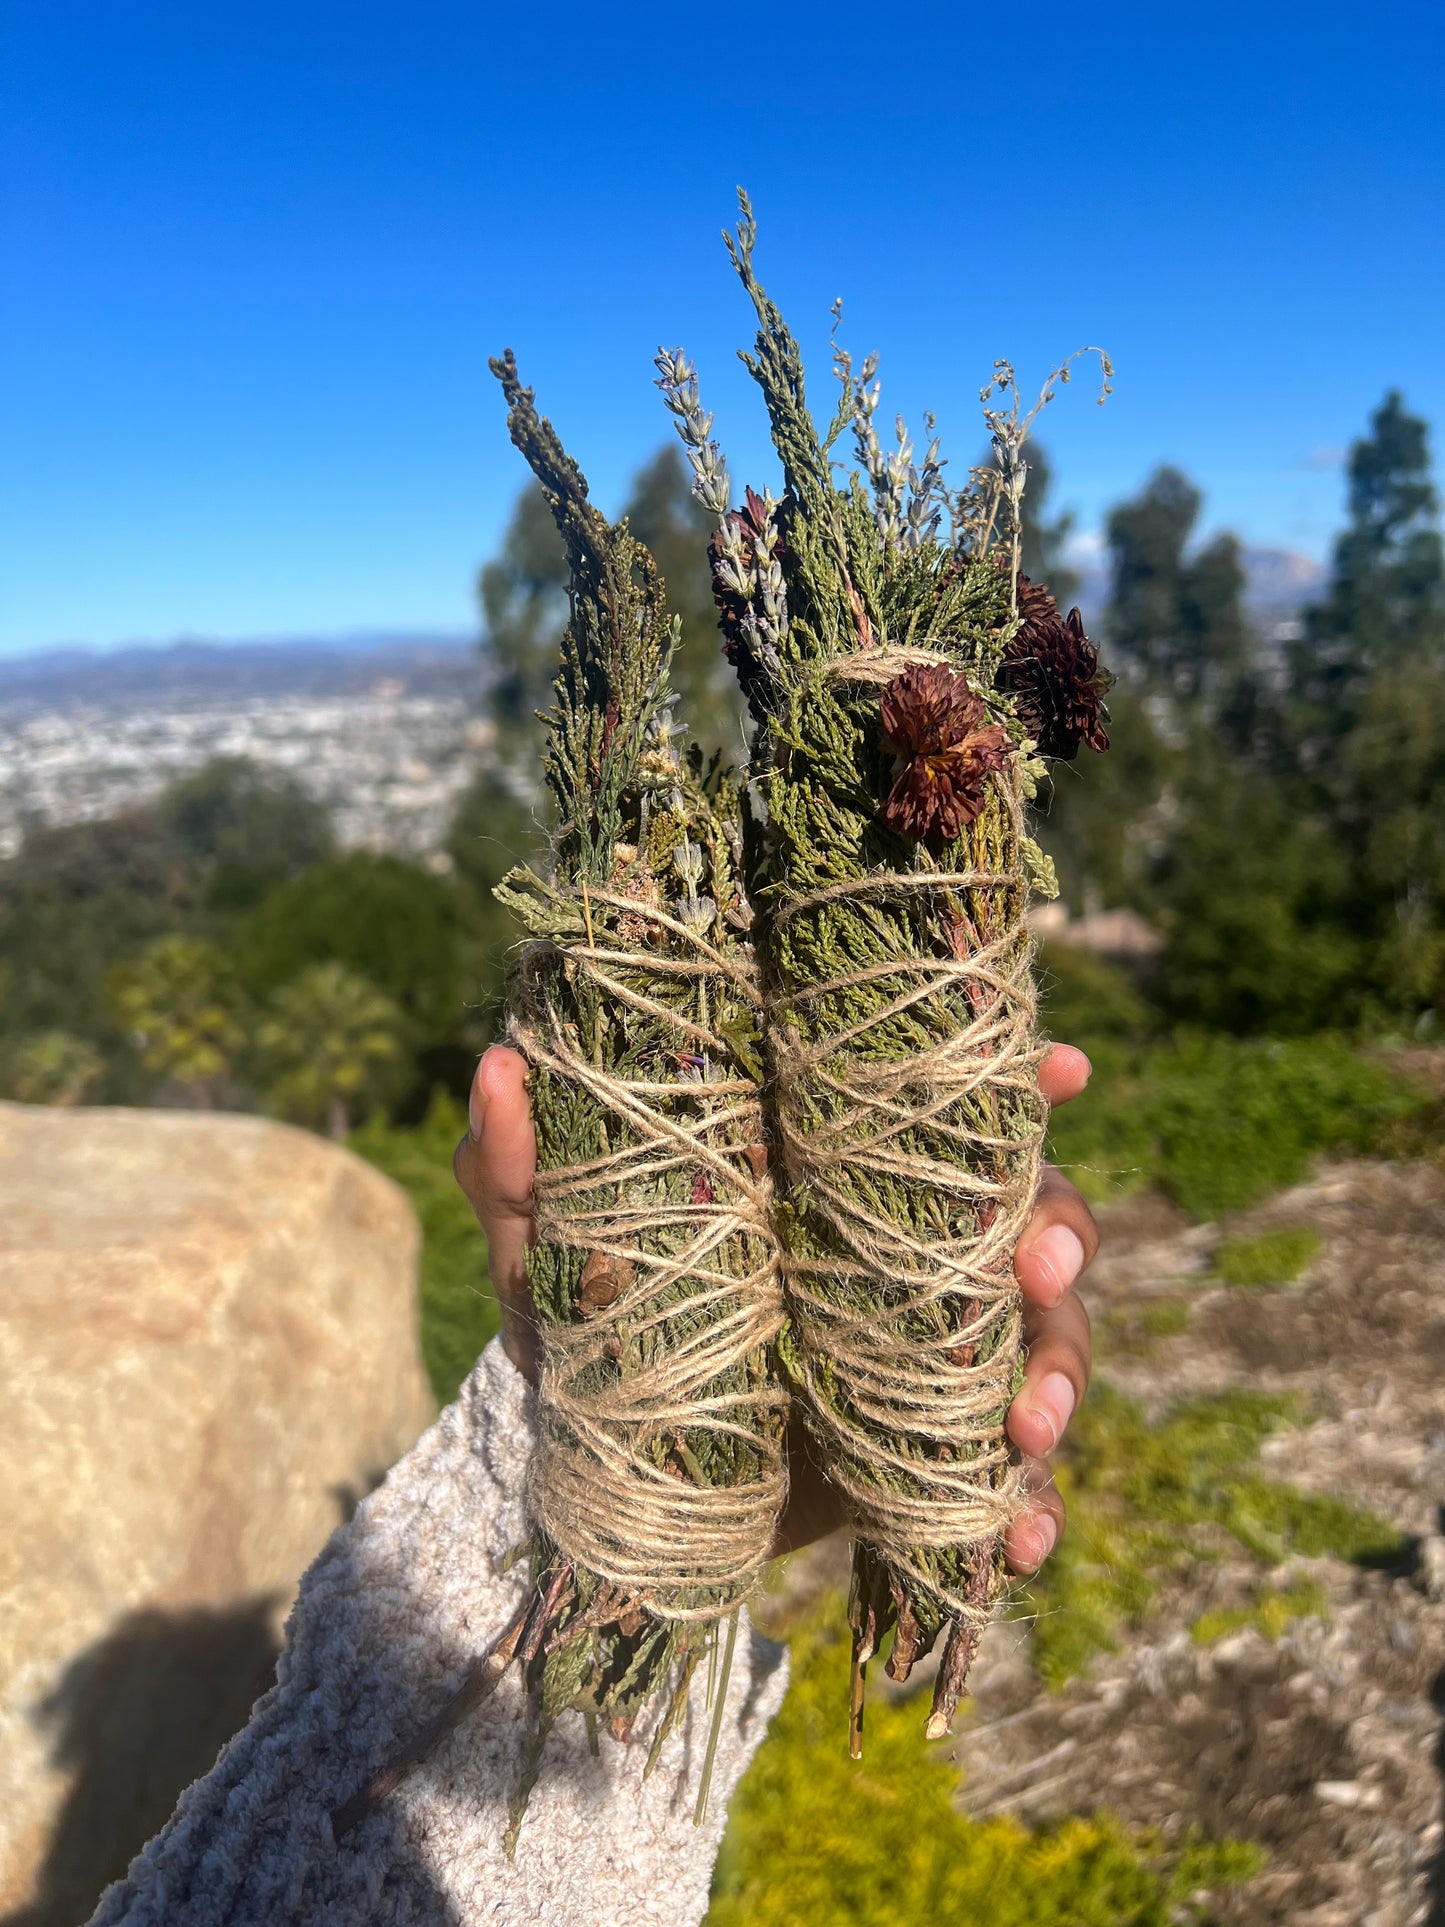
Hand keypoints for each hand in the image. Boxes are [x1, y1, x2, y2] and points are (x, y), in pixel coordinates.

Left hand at [454, 1043, 1095, 1576]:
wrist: (612, 1485)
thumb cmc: (593, 1330)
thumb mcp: (548, 1259)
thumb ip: (518, 1175)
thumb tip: (496, 1064)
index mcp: (842, 1185)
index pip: (947, 1115)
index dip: (1019, 1085)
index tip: (1065, 1067)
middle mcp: (912, 1260)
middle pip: (1029, 1220)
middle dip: (1058, 1239)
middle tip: (1038, 1272)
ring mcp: (937, 1361)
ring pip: (1046, 1345)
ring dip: (1060, 1378)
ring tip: (1028, 1430)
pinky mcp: (937, 1463)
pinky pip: (1014, 1484)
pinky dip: (1032, 1512)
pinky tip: (1025, 1544)